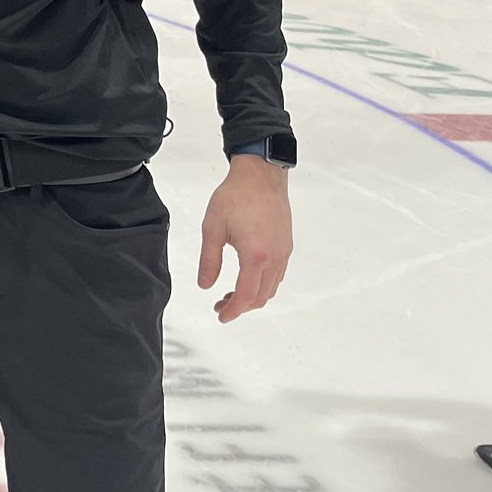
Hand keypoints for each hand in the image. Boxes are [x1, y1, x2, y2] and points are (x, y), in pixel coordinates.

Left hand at [198, 156, 291, 321]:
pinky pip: (277, 275)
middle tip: (220, 305)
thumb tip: (205, 285)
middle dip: (241, 306)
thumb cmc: (235, 197)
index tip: (221, 316)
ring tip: (231, 293)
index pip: (246, 296)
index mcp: (256, 256)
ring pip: (271, 287)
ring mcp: (283, 252)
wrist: (260, 175)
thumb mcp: (212, 229)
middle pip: (261, 297)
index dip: (233, 310)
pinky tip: (247, 277)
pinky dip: (263, 284)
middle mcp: (275, 258)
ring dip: (252, 296)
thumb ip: (209, 261)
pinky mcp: (286, 245)